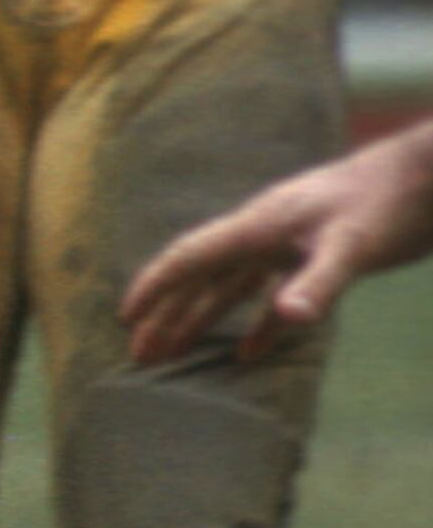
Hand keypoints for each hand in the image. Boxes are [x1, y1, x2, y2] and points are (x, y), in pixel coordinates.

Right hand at [120, 124, 432, 363]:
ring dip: (201, 320)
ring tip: (174, 353)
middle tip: (140, 354)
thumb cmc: (390, 202)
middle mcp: (264, 234)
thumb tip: (286, 318)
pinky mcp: (316, 254)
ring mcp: (289, 244)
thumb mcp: (353, 244)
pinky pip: (272, 293)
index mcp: (259, 226)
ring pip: (229, 287)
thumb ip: (318, 282)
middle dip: (167, 315)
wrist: (431, 173)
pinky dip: (258, 323)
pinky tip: (250, 352)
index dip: (155, 287)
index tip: (126, 318)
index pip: (191, 257)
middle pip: (201, 278)